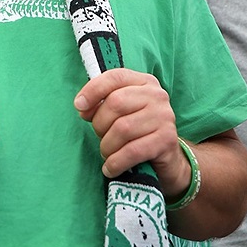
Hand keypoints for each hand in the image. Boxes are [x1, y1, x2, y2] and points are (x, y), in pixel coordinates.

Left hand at [74, 69, 190, 199]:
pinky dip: (115, 162)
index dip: (93, 90)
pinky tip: (110, 168)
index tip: (79, 106)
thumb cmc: (137, 130)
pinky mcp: (166, 141)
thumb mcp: (121, 111)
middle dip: (99, 123)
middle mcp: (157, 95)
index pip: (114, 77)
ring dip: (107, 146)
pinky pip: (132, 151)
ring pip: (122, 129)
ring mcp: (164, 117)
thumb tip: (82, 107)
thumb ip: (101, 103)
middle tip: (100, 136)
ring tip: (106, 153)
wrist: (168, 158)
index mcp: (144, 82)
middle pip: (115, 103)